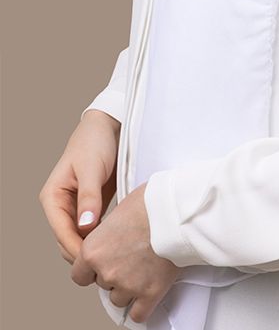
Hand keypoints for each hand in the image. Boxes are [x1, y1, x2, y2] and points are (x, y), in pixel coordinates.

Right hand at [38, 110, 121, 263]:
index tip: (96, 260)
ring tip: (114, 255)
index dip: (77, 248)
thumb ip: (88, 197)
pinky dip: (101, 237)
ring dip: (93, 247)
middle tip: (109, 262)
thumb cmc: (95, 142)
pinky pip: (92, 229)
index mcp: (52, 197)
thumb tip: (85, 226)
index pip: (61, 232)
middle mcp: (60, 205)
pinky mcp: (90, 207)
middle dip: (85, 253)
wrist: (108, 126)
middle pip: (68, 240)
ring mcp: (75, 208)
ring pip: (80, 238)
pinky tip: (116, 242)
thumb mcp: (92, 168)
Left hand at [71, 181, 182, 324]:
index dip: (92, 269)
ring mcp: (128, 285)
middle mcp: (107, 271)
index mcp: (93, 250)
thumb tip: (111, 234)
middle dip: (115, 274)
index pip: (79, 275)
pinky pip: (138, 314)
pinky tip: (146, 294)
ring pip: (120, 299)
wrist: (177, 211)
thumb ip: (108, 231)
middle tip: (131, 258)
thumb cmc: (151, 203)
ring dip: (129, 289)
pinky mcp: (150, 293)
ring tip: (142, 269)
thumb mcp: (119, 210)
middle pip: (103, 285)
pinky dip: (142, 307)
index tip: (102, 265)